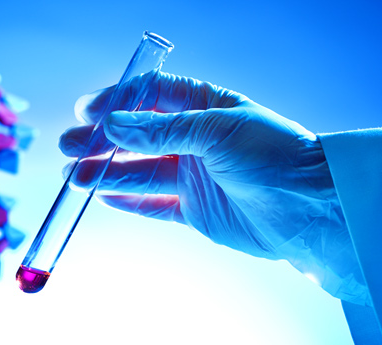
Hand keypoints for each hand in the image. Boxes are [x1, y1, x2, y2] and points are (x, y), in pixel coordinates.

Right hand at [60, 72, 366, 302]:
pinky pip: (153, 204)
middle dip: (101, 141)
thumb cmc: (277, 155)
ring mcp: (195, 176)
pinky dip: (128, 200)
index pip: (152, 97)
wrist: (312, 208)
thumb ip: (162, 131)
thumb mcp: (216, 131)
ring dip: (106, 172)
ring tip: (73, 175)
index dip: (118, 102)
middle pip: (138, 137)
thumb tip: (113, 125)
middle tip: (69, 146)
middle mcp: (197, 140)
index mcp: (207, 106)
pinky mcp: (196, 210)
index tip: (87, 112)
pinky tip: (103, 195)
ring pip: (139, 172)